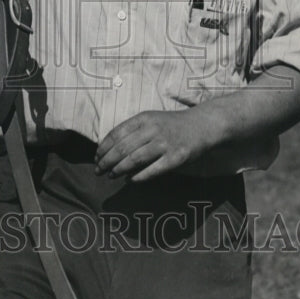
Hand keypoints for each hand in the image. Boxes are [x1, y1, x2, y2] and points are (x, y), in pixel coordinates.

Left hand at [95, 108, 214, 182]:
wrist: (202, 125)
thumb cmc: (172, 125)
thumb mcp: (151, 120)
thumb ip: (133, 131)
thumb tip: (110, 149)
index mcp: (144, 118)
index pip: (116, 133)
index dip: (103, 147)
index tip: (96, 157)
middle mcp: (153, 129)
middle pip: (122, 148)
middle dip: (106, 161)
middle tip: (98, 170)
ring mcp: (165, 144)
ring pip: (134, 159)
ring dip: (119, 169)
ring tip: (111, 175)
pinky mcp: (176, 158)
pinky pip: (152, 170)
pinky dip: (138, 177)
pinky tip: (130, 180)